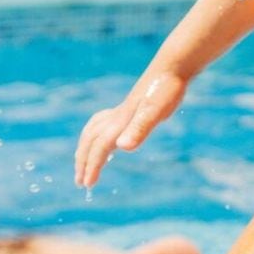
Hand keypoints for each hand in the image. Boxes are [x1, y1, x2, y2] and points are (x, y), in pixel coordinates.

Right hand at [74, 68, 187, 187]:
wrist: (173, 68)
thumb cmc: (166, 89)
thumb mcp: (156, 112)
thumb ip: (140, 129)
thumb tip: (122, 147)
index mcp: (121, 122)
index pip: (99, 148)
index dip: (92, 166)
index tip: (86, 185)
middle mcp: (117, 117)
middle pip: (91, 141)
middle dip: (83, 161)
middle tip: (80, 182)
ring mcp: (122, 111)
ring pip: (94, 131)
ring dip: (85, 148)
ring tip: (83, 162)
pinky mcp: (130, 107)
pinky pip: (103, 123)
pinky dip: (96, 134)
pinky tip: (107, 138)